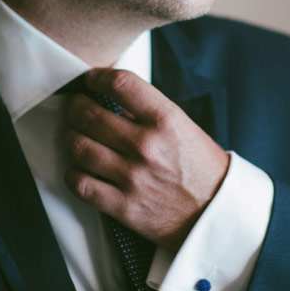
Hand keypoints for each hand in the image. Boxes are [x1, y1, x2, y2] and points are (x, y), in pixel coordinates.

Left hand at [64, 68, 229, 249]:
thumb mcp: (183, 127)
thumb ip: (148, 112)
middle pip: (89, 115)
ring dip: (72, 138)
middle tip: (76, 107)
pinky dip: (73, 173)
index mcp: (166, 120)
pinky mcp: (123, 206)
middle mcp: (147, 146)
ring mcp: (133, 177)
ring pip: (79, 147)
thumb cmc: (200, 167)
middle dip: (76, 106)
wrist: (217, 213)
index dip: (98, 77)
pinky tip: (80, 169)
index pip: (121, 84)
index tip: (92, 79)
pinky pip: (80, 184)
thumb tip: (111, 101)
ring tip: (77, 136)